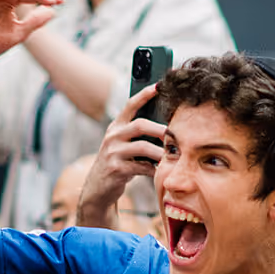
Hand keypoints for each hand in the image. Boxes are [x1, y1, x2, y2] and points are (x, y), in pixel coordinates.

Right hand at [77, 86, 167, 228]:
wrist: (98, 188)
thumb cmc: (118, 163)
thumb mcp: (123, 145)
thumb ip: (137, 134)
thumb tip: (166, 126)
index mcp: (116, 126)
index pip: (130, 105)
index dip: (144, 95)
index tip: (158, 86)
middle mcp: (112, 136)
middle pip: (140, 125)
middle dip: (160, 129)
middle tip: (176, 134)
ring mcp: (113, 152)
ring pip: (142, 147)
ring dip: (160, 152)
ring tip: (173, 155)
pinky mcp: (115, 169)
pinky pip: (141, 166)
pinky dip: (154, 169)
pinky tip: (160, 171)